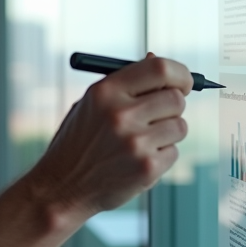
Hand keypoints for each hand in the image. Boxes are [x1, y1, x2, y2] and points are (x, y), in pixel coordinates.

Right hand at [26, 53, 192, 224]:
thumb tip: (156, 58)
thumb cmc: (78, 142)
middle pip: (176, 99)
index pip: (160, 69)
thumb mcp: (91, 104)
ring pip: (179, 126)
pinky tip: (136, 160)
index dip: (180, 74)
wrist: (61, 187)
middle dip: (173, 106)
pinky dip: (161, 156)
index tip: (184, 82)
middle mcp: (121, 114)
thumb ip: (124, 83)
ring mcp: (135, 142)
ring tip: (141, 141)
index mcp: (106, 91)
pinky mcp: (146, 168)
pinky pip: (173, 152)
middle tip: (161, 114)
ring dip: (168, 133)